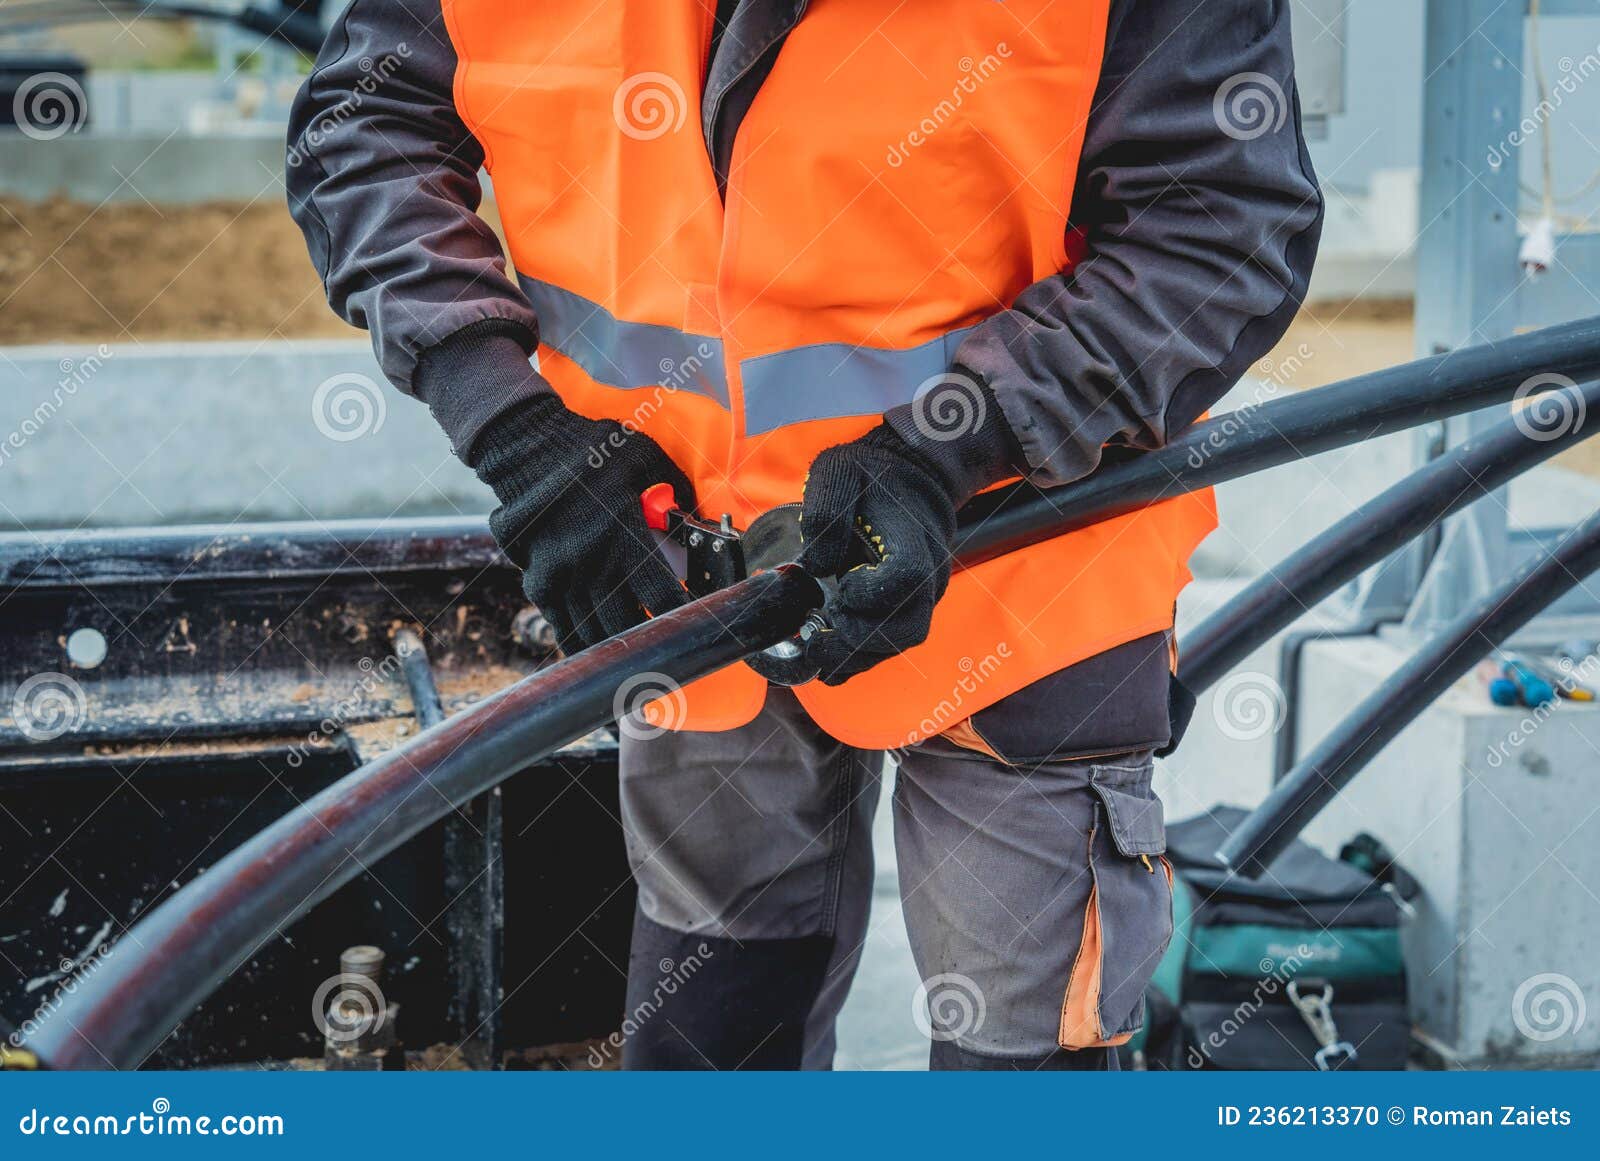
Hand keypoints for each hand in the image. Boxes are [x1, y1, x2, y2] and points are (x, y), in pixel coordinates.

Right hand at [475, 393, 692, 653]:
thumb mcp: (644, 458)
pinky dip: (580, 639)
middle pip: (629, 627)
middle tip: (664, 643)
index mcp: (626, 539)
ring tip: (632, 653)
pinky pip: (561, 624)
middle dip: (649, 640)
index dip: (682, 618)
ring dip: (616, 646)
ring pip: (595, 633)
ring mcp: (564, 578)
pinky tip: (594, 648)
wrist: (527, 449)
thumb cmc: (590, 450)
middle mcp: (595, 566)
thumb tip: (696, 517)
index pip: (665, 599)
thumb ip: (675, 490)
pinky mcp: (539, 580)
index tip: (693, 623)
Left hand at [798, 426, 960, 683]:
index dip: (871, 594)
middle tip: (816, 640)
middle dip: (858, 642)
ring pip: (902, 641)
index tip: (838, 589)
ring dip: (860, 657)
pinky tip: (832, 660)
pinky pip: (895, 641)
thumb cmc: (873, 474)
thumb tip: (815, 566)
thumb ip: (825, 515)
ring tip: (819, 653)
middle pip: (908, 626)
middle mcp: (929, 571)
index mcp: (913, 538)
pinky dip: (865, 656)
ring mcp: (926, 592)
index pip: (906, 579)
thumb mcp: (839, 474)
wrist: (913, 474)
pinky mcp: (913, 603)